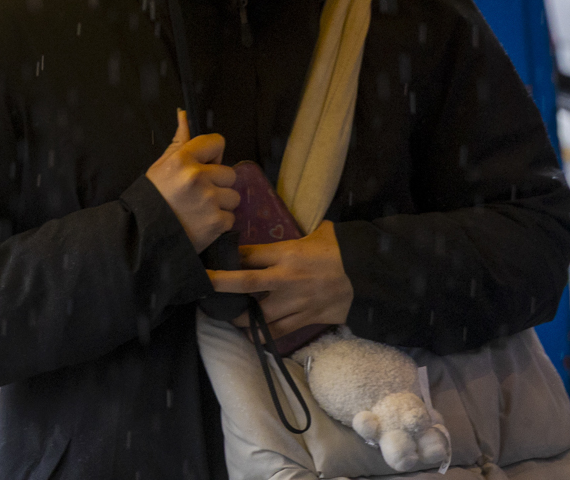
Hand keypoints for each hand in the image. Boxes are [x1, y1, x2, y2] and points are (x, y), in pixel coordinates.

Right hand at [147, 109, 239, 252]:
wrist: (144, 236)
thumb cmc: (153, 197)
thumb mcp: (161, 166)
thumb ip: (179, 141)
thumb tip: (184, 114)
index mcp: (183, 159)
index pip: (217, 143)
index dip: (212, 156)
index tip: (202, 168)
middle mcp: (197, 177)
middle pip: (229, 173)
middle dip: (218, 184)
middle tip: (199, 195)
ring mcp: (209, 201)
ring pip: (233, 196)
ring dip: (221, 204)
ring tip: (200, 210)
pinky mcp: (217, 222)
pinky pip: (231, 217)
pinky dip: (219, 223)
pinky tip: (202, 224)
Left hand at [207, 221, 354, 338]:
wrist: (366, 274)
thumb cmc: (339, 249)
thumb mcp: (314, 234)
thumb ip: (291, 238)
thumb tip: (274, 235)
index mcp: (287, 253)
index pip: (248, 254)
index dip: (228, 258)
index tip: (213, 261)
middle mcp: (285, 278)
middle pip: (244, 283)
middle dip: (221, 285)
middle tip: (203, 288)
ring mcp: (294, 302)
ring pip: (258, 314)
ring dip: (240, 317)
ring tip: (227, 316)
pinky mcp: (305, 319)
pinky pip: (278, 332)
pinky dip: (262, 335)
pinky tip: (251, 335)